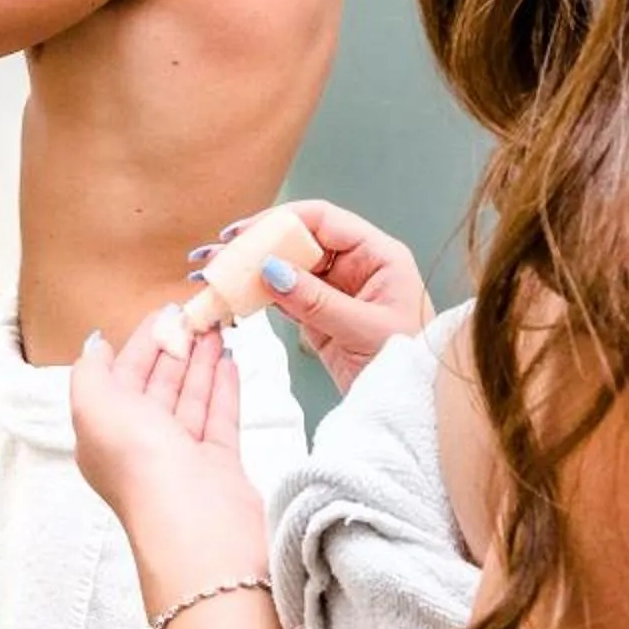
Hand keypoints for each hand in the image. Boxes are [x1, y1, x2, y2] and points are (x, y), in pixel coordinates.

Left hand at [72, 306, 269, 605]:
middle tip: (196, 313)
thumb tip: (95, 345)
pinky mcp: (218, 466)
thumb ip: (90, 372)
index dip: (140, 343)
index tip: (163, 311)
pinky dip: (223, 387)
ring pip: (189, 398)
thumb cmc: (141, 465)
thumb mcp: (94, 408)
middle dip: (174, 347)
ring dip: (201, 361)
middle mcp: (140, 446)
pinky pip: (219, 417)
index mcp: (104, 434)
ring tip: (216, 326)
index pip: (120, 378)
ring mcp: (181, 458)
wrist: (196, 527)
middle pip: (156, 385)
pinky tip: (229, 359)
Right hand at [193, 197, 431, 393]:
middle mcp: (355, 266)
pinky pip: (284, 297)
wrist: (416, 408)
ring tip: (212, 275)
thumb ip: (317, 301)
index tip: (244, 233)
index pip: (323, 221)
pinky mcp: (321, 315)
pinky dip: (257, 297)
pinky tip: (232, 296)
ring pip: (286, 269)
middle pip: (298, 240)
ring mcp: (336, 290)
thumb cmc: (411, 365)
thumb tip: (270, 269)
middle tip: (216, 255)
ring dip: (249, 270)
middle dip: (255, 245)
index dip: (281, 221)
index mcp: (377, 255)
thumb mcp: (365, 331)